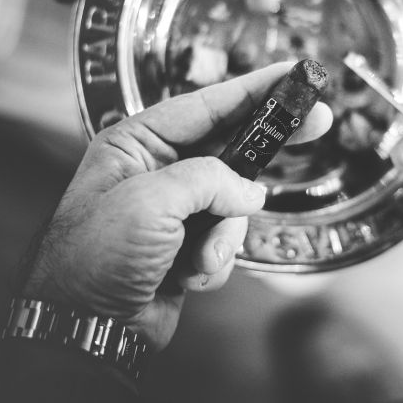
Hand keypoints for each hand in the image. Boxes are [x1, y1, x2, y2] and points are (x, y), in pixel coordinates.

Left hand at [19, 63, 332, 349]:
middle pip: (229, 147)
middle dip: (266, 146)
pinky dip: (214, 262)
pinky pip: (226, 241)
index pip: (205, 106)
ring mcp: (175, 211)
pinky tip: (186, 277)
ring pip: (233, 206)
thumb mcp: (150, 202)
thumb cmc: (96, 258)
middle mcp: (157, 172)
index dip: (252, 89)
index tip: (290, 74)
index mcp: (137, 145)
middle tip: (316, 122)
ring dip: (223, 237)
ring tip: (198, 259)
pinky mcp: (187, 245)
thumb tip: (250, 191)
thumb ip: (207, 181)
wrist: (86, 328)